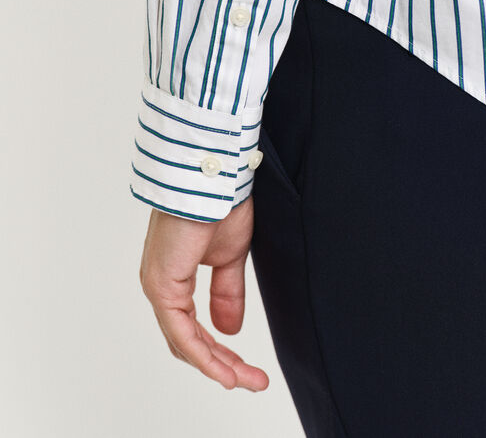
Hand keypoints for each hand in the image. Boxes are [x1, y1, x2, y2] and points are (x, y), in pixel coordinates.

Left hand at [138, 196, 268, 391]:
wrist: (215, 178)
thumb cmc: (221, 204)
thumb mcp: (231, 257)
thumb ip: (227, 293)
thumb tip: (229, 330)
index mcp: (174, 277)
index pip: (192, 328)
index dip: (220, 352)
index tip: (248, 369)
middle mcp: (161, 285)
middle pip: (188, 341)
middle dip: (223, 364)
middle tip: (254, 381)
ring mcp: (158, 286)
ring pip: (184, 342)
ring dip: (217, 365)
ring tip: (247, 381)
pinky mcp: (162, 286)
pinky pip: (182, 332)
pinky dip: (205, 355)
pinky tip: (226, 371)